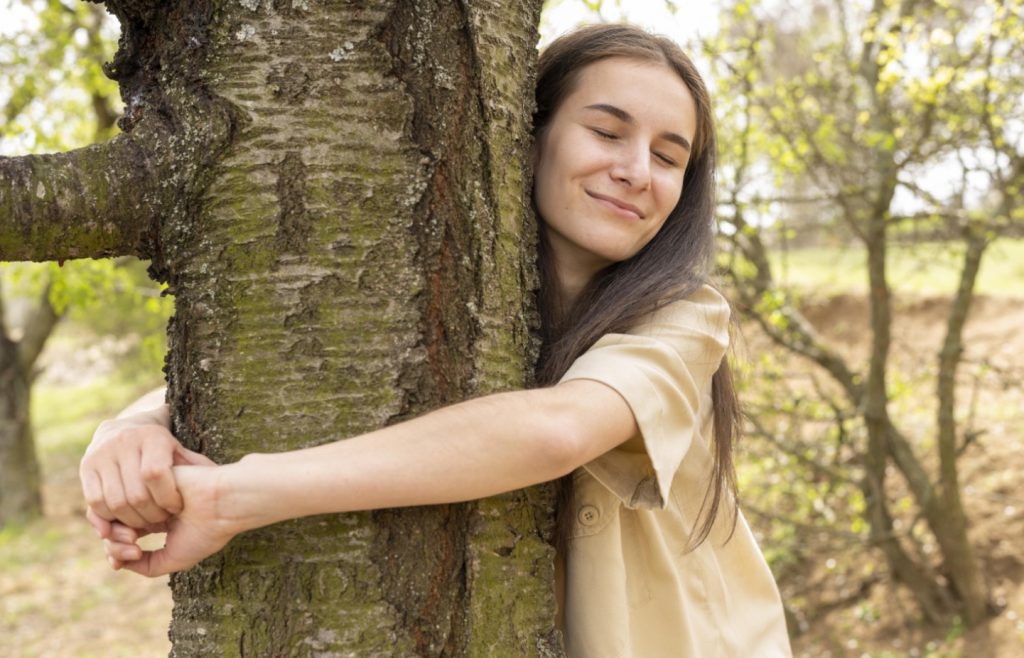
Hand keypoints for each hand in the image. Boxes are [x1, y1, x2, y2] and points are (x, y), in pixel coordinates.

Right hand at [80, 408, 213, 534]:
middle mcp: (123, 442)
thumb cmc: (162, 448)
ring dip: (130, 521)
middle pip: (134, 494)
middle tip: (162, 521)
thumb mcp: (181, 452)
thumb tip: (216, 481)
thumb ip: (196, 466)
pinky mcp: (86, 467)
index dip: (167, 497)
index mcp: (152, 436)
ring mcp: (101, 454)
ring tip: (145, 523)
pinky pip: (95, 501)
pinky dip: (109, 517)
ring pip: (113, 502)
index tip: (177, 508)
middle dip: (151, 515)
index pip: (156, 474)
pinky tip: (125, 520)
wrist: (125, 430)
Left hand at [100, 465, 238, 576]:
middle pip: (114, 524)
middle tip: (131, 551)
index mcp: (158, 521)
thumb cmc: (206, 532)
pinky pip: (122, 493)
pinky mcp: (148, 475)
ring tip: (134, 540)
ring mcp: (149, 491)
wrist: (223, 504)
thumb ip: (146, 565)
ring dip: (117, 531)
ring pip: (115, 511)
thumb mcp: (173, 559)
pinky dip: (127, 513)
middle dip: (113, 544)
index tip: (118, 563)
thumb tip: (118, 563)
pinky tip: (140, 523)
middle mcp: (151, 505)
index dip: (115, 551)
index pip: (122, 536)